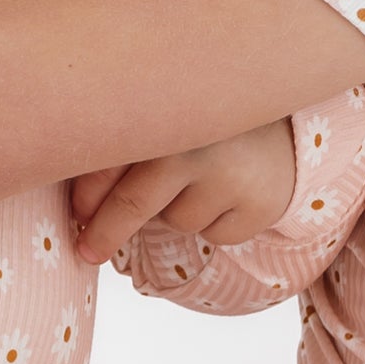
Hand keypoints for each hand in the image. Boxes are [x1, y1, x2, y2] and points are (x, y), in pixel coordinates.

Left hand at [70, 117, 296, 264]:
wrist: (290, 113)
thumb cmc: (213, 118)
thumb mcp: (170, 115)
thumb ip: (128, 140)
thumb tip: (78, 203)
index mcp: (166, 111)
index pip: (111, 163)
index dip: (86, 197)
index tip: (74, 220)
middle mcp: (199, 143)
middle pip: (135, 204)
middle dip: (105, 232)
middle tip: (86, 253)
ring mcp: (232, 177)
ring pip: (175, 221)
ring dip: (174, 212)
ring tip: (201, 175)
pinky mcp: (258, 206)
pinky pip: (213, 235)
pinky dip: (213, 222)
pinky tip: (229, 189)